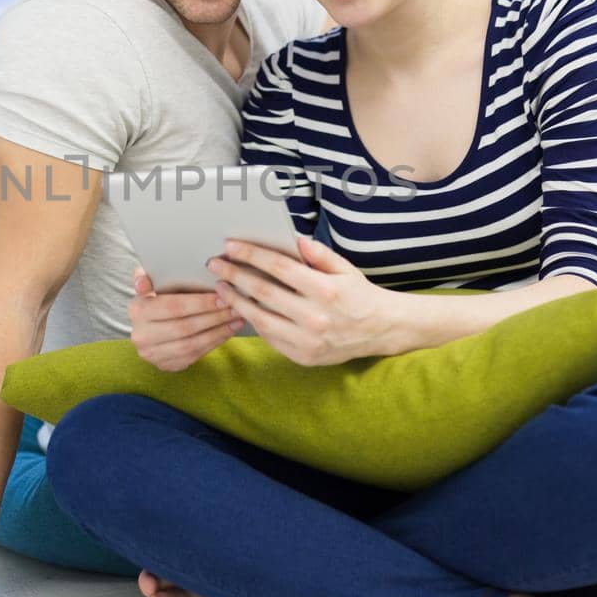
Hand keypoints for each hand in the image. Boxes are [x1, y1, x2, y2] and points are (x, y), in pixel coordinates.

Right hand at [128, 267, 243, 371]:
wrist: (148, 329)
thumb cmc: (155, 300)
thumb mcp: (149, 286)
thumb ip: (148, 279)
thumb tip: (142, 277)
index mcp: (137, 311)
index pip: (173, 307)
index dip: (200, 303)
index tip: (223, 297)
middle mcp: (142, 335)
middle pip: (185, 327)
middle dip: (214, 317)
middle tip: (235, 307)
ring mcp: (153, 354)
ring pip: (192, 344)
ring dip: (218, 331)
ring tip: (236, 319)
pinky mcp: (166, 365)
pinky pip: (195, 355)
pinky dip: (214, 343)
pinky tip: (228, 331)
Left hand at [209, 236, 398, 365]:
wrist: (381, 330)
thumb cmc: (359, 295)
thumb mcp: (344, 268)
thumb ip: (319, 254)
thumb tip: (295, 239)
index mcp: (326, 289)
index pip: (279, 267)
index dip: (251, 254)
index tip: (231, 246)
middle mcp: (316, 316)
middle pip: (263, 292)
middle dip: (235, 275)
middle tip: (215, 265)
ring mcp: (308, 340)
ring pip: (260, 318)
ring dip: (236, 301)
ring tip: (221, 288)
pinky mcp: (303, 356)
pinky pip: (270, 337)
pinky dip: (253, 322)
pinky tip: (242, 309)